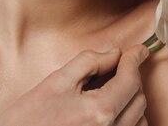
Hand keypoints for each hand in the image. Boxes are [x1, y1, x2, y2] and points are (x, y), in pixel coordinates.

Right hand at [0, 45, 149, 125]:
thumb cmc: (28, 120)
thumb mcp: (56, 82)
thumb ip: (88, 63)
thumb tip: (113, 53)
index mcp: (100, 111)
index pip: (131, 79)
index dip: (135, 59)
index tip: (139, 49)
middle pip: (138, 97)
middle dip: (132, 76)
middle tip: (119, 63)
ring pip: (139, 118)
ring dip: (131, 98)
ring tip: (112, 86)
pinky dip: (128, 117)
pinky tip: (110, 108)